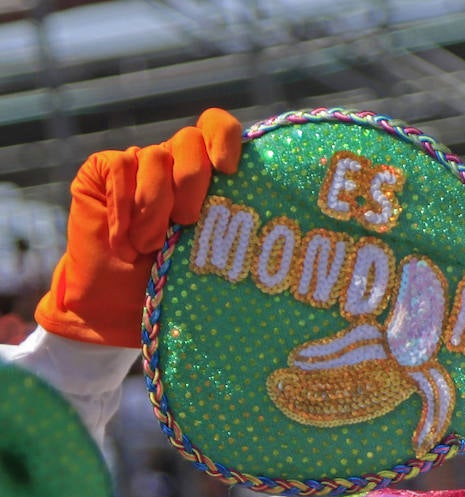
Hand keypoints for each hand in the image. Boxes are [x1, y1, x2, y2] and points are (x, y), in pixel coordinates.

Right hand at [34, 108, 241, 347]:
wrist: (119, 306)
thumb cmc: (176, 283)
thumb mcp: (213, 252)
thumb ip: (232, 221)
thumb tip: (269, 202)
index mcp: (207, 174)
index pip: (217, 128)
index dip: (223, 137)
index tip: (228, 169)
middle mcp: (174, 162)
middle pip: (189, 140)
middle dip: (192, 181)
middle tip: (186, 222)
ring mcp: (138, 164)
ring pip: (155, 157)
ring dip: (155, 206)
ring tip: (151, 245)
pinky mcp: (102, 171)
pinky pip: (118, 168)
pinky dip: (124, 206)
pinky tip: (124, 237)